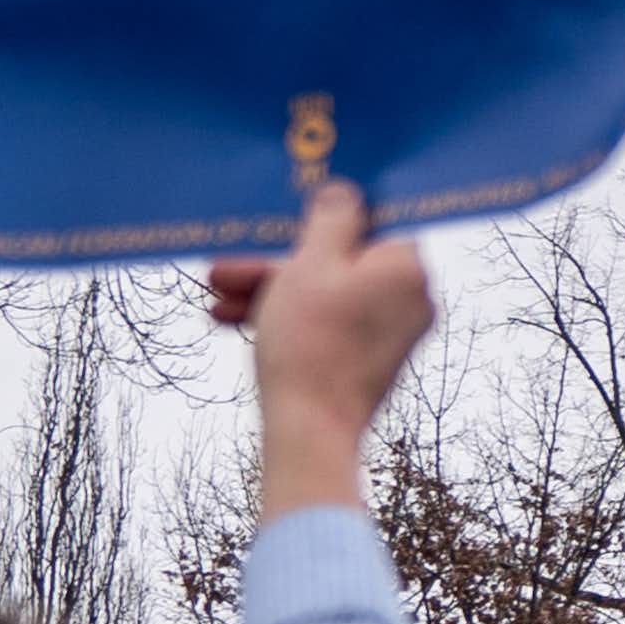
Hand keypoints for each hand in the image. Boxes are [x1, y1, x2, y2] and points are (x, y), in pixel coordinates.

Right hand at [209, 181, 433, 519]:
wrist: (310, 431)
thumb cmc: (311, 342)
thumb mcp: (309, 263)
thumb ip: (331, 219)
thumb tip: (344, 191)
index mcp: (407, 267)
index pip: (372, 219)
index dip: (327, 213)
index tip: (289, 212)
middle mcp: (410, 298)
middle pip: (339, 260)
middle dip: (275, 260)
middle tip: (223, 265)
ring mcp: (391, 333)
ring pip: (325, 293)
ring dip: (268, 290)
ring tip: (214, 295)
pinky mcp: (369, 360)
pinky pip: (328, 324)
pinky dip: (286, 318)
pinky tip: (231, 320)